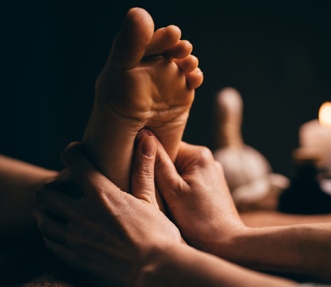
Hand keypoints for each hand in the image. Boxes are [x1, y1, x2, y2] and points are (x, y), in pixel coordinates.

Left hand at [35, 130, 180, 286]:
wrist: (154, 271)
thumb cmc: (157, 235)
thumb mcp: (151, 199)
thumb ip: (143, 168)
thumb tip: (146, 139)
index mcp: (101, 194)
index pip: (74, 161)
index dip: (73, 152)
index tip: (77, 153)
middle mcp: (82, 213)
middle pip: (46, 193)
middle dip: (52, 187)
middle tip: (65, 188)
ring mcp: (75, 237)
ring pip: (42, 218)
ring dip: (48, 211)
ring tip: (61, 210)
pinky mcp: (74, 257)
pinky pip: (50, 242)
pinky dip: (52, 233)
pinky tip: (65, 232)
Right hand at [151, 133, 245, 252]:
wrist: (226, 242)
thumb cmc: (198, 219)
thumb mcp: (172, 190)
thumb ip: (158, 162)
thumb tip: (145, 135)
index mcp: (199, 155)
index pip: (166, 145)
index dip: (150, 156)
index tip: (139, 170)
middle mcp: (208, 160)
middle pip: (173, 158)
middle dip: (160, 171)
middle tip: (151, 189)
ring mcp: (212, 173)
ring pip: (180, 171)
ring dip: (169, 182)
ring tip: (165, 199)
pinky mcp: (212, 187)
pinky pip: (189, 181)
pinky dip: (179, 189)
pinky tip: (176, 203)